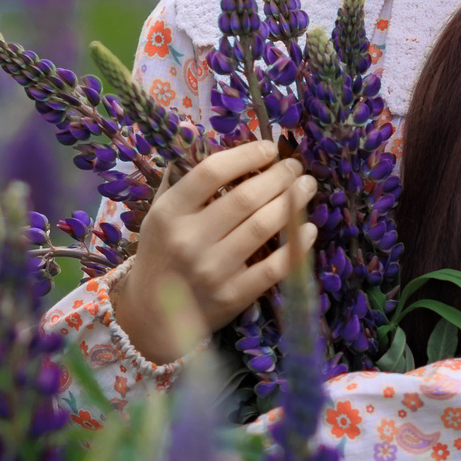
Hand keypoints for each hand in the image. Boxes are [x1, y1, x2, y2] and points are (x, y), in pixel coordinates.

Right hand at [108, 140, 317, 363]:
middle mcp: (189, 240)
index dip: (246, 155)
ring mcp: (211, 270)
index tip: (269, 148)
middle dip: (279, 177)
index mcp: (169, 213)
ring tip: (307, 187)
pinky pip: (273, 267)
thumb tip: (213, 144)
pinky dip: (297, 245)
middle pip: (244, 198)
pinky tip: (310, 228)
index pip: (212, 172)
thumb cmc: (160, 255)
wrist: (151, 315)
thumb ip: (181, 182)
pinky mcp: (232, 296)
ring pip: (262, 227)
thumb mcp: (158, 216)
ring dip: (293, 203)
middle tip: (296, 167)